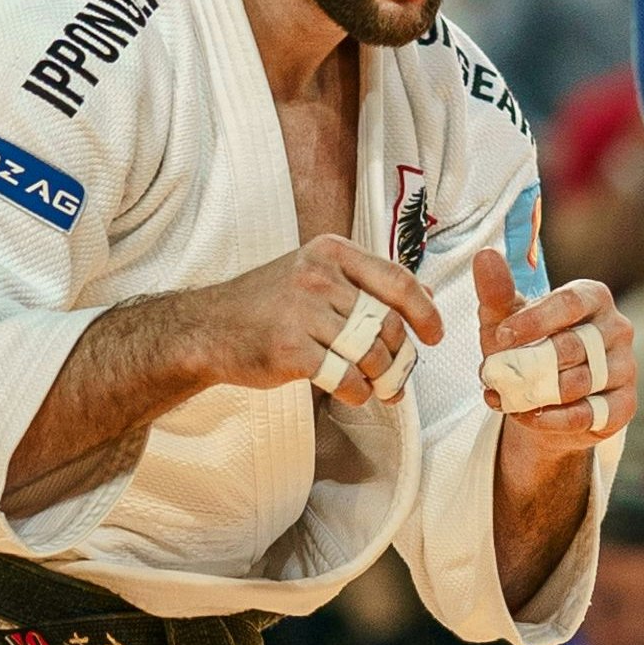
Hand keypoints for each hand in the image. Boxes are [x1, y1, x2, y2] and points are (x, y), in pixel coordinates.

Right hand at [192, 235, 442, 405]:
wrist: (208, 328)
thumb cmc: (267, 303)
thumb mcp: (316, 274)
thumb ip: (367, 282)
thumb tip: (426, 295)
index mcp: (331, 251)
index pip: (398, 279)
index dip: (425, 311)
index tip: (435, 335)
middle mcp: (318, 276)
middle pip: (387, 322)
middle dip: (401, 355)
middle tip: (399, 374)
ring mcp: (303, 312)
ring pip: (370, 352)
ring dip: (381, 377)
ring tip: (377, 386)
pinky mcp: (290, 349)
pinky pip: (345, 377)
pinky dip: (358, 392)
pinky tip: (353, 393)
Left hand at [473, 249, 634, 449]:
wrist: (544, 399)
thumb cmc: (527, 347)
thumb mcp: (506, 319)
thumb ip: (496, 290)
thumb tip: (485, 255)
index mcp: (593, 297)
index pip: (570, 303)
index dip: (535, 320)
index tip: (501, 336)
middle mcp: (618, 328)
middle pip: (574, 346)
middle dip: (529, 363)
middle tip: (495, 374)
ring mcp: (625, 368)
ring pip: (578, 383)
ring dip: (534, 394)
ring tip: (503, 397)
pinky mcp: (624, 405)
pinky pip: (587, 415)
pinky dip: (550, 419)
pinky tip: (525, 415)